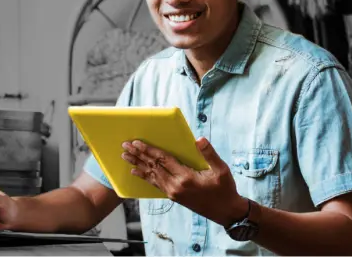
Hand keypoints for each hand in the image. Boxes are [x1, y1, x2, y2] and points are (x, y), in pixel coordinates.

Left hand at [121, 137, 248, 226]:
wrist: (226, 212)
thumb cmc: (224, 189)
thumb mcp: (221, 170)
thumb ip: (209, 154)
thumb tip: (199, 139)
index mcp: (186, 177)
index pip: (163, 160)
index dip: (149, 150)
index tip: (137, 142)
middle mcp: (175, 186)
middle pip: (153, 167)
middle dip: (138, 155)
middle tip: (125, 145)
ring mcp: (173, 193)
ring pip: (151, 176)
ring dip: (138, 164)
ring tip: (125, 156)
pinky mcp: (173, 197)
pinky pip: (155, 184)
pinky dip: (144, 177)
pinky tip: (136, 172)